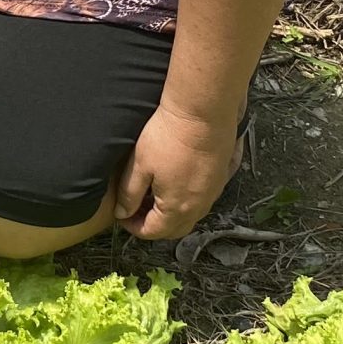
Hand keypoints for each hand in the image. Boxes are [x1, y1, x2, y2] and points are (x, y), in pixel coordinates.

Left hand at [113, 104, 241, 240]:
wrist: (202, 112)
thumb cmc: (169, 137)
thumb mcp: (139, 166)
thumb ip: (129, 194)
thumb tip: (123, 213)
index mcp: (177, 208)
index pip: (153, 232)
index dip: (134, 227)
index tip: (122, 215)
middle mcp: (199, 206)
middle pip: (174, 229)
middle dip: (153, 224)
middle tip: (136, 208)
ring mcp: (213, 192)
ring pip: (190, 215)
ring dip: (171, 213)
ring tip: (153, 194)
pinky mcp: (220, 177)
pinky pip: (201, 200)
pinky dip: (186, 200)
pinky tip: (174, 181)